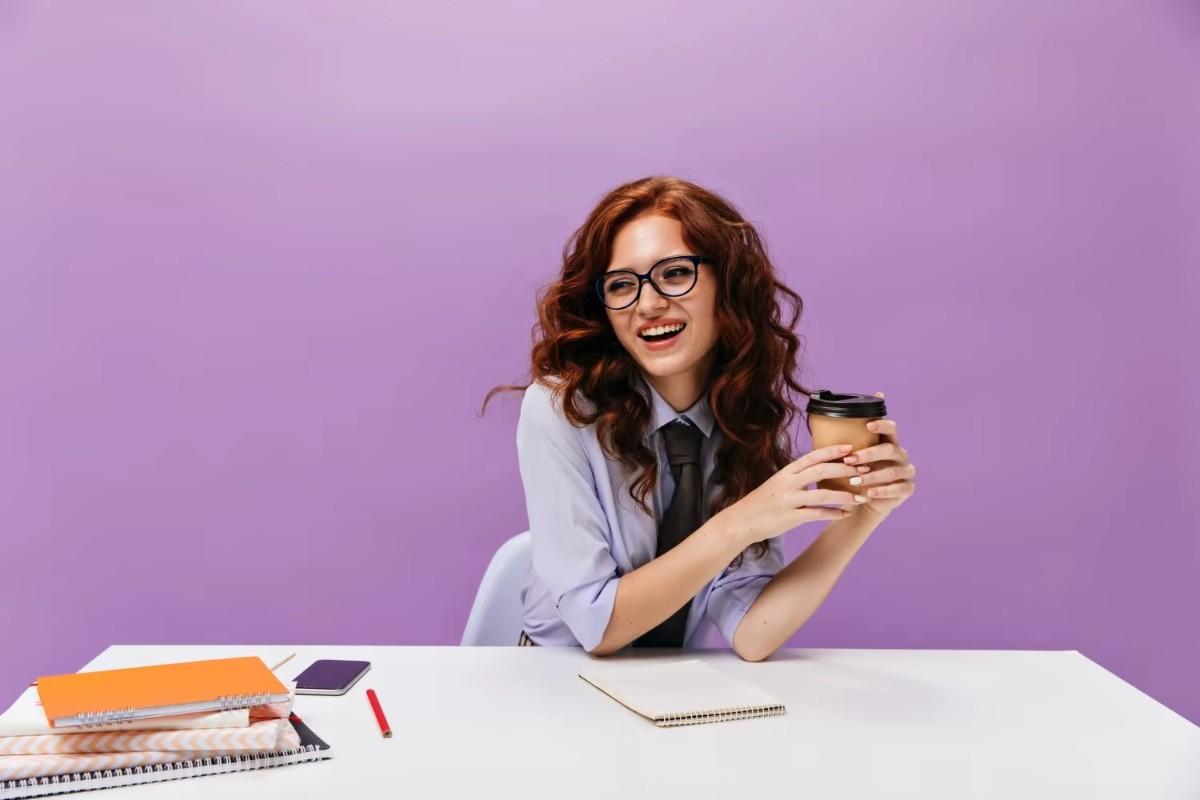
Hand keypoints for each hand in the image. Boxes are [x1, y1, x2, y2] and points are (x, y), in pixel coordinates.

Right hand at [715, 444, 869, 546]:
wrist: (742, 520)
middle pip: (821, 470)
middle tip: (864, 470)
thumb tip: (822, 468)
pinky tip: (846, 514)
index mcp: (786, 471)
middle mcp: (788, 482)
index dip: (832, 450)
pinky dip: (834, 514)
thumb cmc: (764, 501)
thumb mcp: (779, 482)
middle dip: (845, 469)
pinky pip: (817, 515)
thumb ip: (798, 476)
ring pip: (823, 494)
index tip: (851, 447)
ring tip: (862, 497)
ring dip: (845, 495)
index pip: (813, 456)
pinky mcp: (791, 518)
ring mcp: (789, 500)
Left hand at [842, 391, 916, 520]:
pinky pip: (898, 488)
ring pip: (893, 471)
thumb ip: (844, 448)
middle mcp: (900, 455)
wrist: (862, 505)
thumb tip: (822, 429)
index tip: (867, 425)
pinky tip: (869, 493)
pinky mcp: (908, 488)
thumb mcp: (848, 463)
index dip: (882, 425)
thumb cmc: (853, 478)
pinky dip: (883, 491)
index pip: (891, 428)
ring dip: (872, 475)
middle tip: (850, 459)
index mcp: (888, 443)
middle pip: (890, 449)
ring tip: (854, 481)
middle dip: (870, 454)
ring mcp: (906, 472)